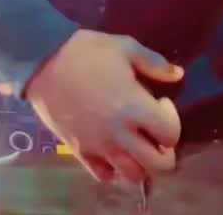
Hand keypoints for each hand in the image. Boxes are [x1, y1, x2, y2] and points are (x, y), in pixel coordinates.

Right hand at [26, 30, 183, 185]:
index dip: (172, 119)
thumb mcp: (125, 46)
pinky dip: (114, 168)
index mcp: (133, 106)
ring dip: (141, 162)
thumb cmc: (87, 51)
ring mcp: (99, 147)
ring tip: (136, 141)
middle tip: (155, 130)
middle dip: (165, 150)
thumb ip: (154, 63)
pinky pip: (104, 175)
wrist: (44, 62)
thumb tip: (178, 75)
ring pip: (133, 175)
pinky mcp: (80, 152)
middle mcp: (120, 134)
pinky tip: (114, 149)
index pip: (170, 133)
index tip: (161, 102)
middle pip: (158, 165)